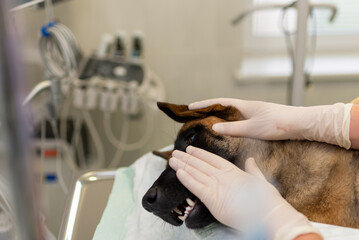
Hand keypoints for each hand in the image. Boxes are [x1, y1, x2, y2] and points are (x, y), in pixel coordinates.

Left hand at [169, 146, 321, 238]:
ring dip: (183, 166)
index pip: (212, 159)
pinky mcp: (213, 199)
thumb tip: (250, 160)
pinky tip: (178, 172)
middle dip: (187, 158)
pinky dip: (186, 179)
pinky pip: (196, 187)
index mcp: (234, 171)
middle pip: (200, 165)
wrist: (268, 215)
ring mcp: (217, 186)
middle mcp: (223, 176)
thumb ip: (252, 169)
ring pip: (196, 173)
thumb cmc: (266, 201)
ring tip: (172, 159)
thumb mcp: (260, 181)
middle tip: (175, 152)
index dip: (199, 154)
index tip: (190, 149)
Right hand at [189, 98, 352, 148]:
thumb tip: (214, 127)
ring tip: (205, 122)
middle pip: (222, 107)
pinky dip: (228, 122)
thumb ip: (233, 129)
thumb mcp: (253, 128)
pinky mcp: (258, 120)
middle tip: (194, 115)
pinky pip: (237, 119)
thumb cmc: (279, 124)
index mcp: (243, 106)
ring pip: (230, 113)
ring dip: (217, 116)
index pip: (218, 103)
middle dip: (207, 110)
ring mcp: (252, 113)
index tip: (189, 106)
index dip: (203, 104)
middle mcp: (246, 107)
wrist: (301, 123)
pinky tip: (227, 129)